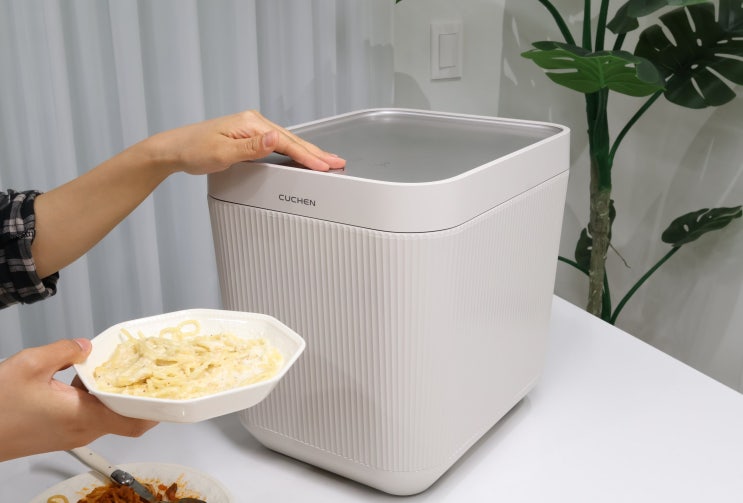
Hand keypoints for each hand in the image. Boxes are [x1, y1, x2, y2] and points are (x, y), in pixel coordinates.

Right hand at [0, 339, 156, 460]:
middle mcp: (82, 430)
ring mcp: (71, 434)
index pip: (135, 421)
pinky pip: (89, 416)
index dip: (156, 407)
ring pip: (107, 416)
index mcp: (84, 417)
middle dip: (139, 395)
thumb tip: (86, 346)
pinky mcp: (59, 433)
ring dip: (115, 396)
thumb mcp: (30, 365)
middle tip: (148, 371)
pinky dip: (95, 400)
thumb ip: (65, 351)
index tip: (169, 389)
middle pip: (126, 418)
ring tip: (120, 370)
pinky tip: (85, 380)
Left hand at [142, 109, 345, 174]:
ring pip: (287, 141)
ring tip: (326, 161)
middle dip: (316, 152)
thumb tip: (275, 138)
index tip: (324, 166)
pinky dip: (293, 151)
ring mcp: (251, 128)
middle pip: (292, 139)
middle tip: (337, 162)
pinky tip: (301, 156)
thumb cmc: (194, 150)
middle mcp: (253, 122)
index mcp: (250, 124)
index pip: (287, 142)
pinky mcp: (248, 136)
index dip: (308, 156)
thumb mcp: (223, 153)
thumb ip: (251, 148)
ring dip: (307, 152)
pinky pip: (278, 144)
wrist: (174, 149)